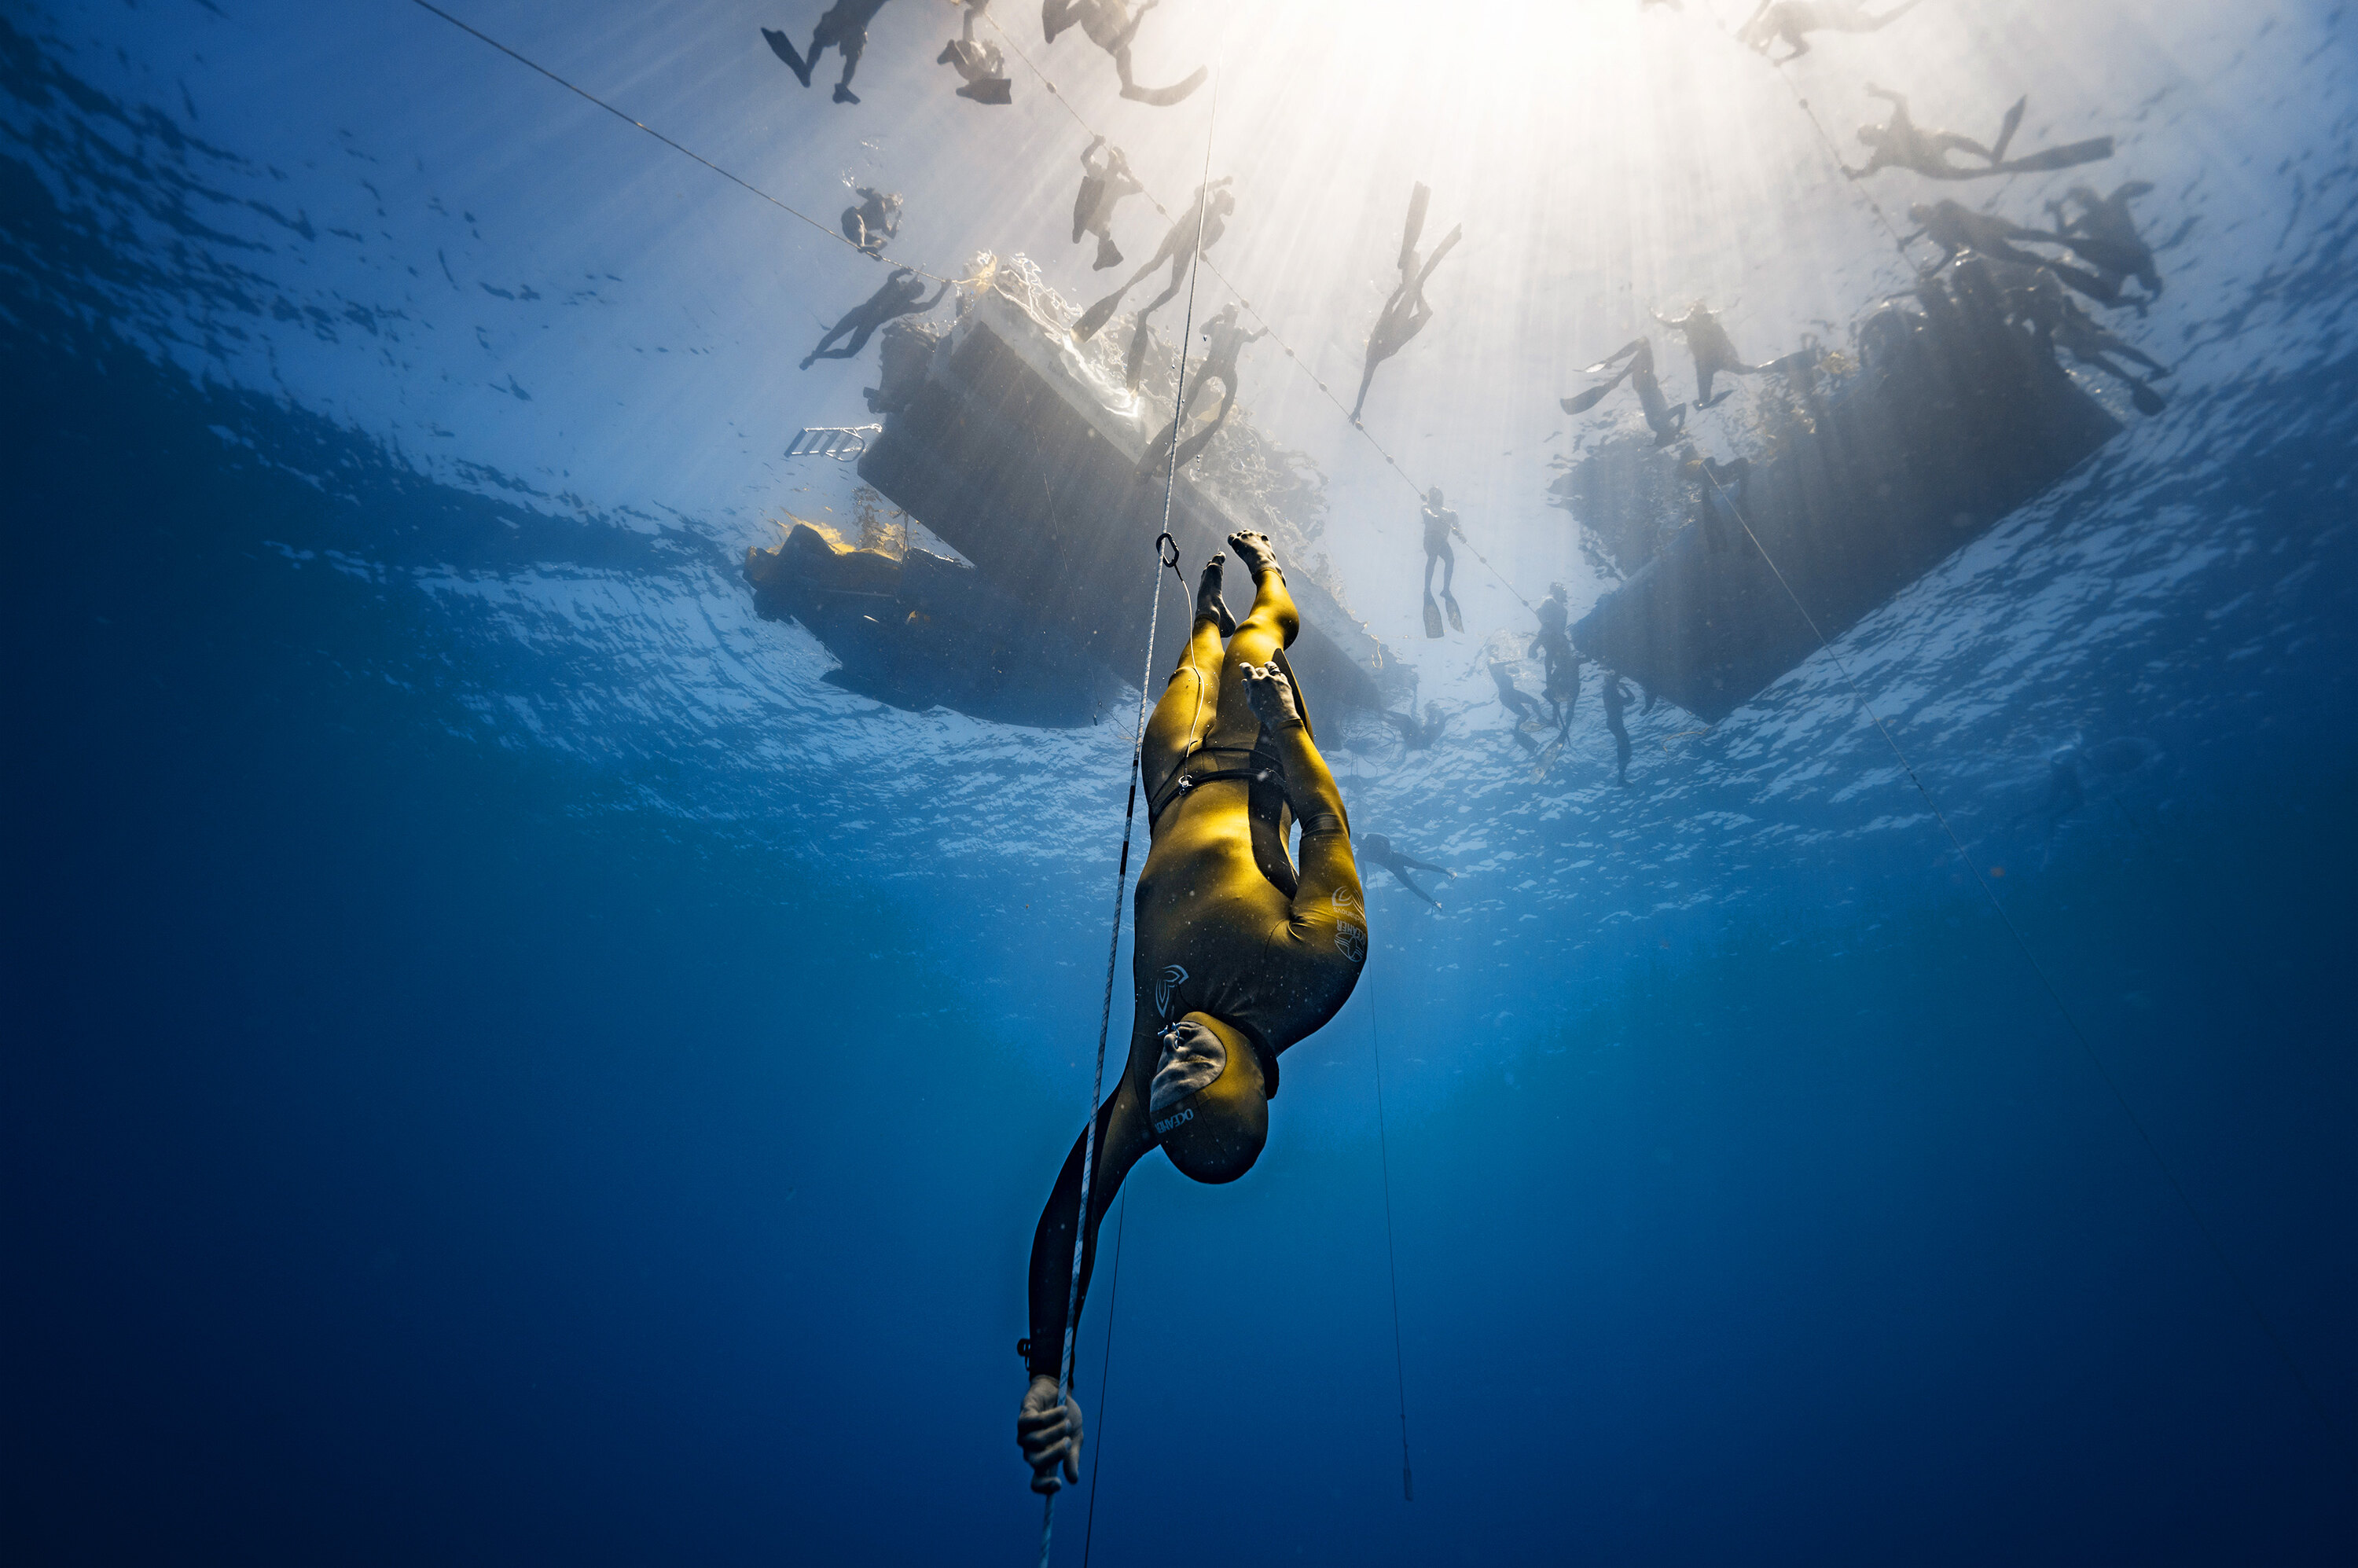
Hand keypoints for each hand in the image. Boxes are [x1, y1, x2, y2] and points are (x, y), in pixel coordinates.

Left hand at [1017, 1375, 1082, 1492]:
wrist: (1060, 1393)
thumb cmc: (1066, 1420)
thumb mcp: (1075, 1440)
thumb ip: (1072, 1458)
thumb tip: (1073, 1480)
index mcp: (1044, 1461)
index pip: (1037, 1482)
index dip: (1044, 1487)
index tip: (1058, 1485)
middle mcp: (1031, 1451)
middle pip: (1036, 1463)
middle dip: (1054, 1454)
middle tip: (1068, 1442)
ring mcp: (1024, 1435)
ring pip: (1036, 1441)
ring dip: (1057, 1431)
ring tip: (1067, 1422)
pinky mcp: (1023, 1418)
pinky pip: (1036, 1421)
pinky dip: (1052, 1416)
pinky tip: (1062, 1410)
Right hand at [1239, 659, 1299, 728]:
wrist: (1281, 717)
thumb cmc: (1264, 712)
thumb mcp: (1251, 702)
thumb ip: (1247, 690)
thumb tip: (1245, 681)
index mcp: (1254, 683)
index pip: (1247, 669)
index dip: (1244, 666)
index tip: (1243, 665)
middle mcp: (1265, 678)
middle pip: (1260, 670)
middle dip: (1257, 671)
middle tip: (1256, 672)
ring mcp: (1276, 679)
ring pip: (1272, 668)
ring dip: (1268, 666)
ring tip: (1267, 665)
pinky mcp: (1285, 683)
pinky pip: (1281, 675)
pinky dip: (1278, 674)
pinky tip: (1277, 675)